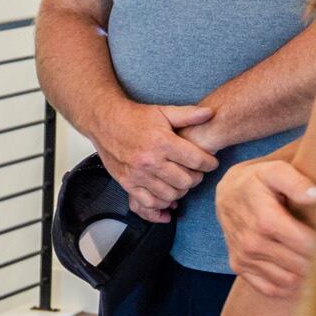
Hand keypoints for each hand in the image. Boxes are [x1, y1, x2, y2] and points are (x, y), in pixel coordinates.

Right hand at [95, 99, 220, 222]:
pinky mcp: (128, 183)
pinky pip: (148, 203)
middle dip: (196, 177)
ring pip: (170, 194)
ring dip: (180, 191)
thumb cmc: (134, 118)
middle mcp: (150, 161)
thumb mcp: (163, 111)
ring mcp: (138, 175)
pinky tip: (166, 197)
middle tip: (196, 172)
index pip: (196, 160)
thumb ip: (188, 115)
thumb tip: (210, 113)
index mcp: (162, 142)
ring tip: (181, 182)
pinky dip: (161, 204)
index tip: (210, 163)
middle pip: (186, 181)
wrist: (105, 123)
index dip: (209, 164)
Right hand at [217, 157, 315, 296]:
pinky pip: (269, 288)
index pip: (306, 244)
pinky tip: (305, 280)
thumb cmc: (257, 180)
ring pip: (288, 280)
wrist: (226, 193)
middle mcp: (253, 242)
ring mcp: (245, 257)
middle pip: (300, 265)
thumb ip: (297, 182)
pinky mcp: (240, 266)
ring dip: (309, 278)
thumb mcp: (274, 171)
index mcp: (265, 220)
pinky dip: (289, 289)